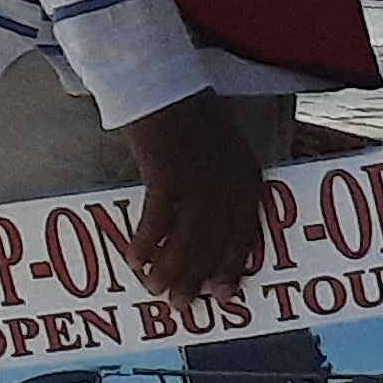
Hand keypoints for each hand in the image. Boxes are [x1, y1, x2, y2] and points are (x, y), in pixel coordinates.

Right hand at [121, 95, 279, 313]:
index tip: (220, 296)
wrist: (158, 78)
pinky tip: (134, 257)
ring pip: (187, 238)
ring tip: (154, 288)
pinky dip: (145, 242)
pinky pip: (157, 219)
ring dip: (169, 268)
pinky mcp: (167, 171)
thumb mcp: (221, 149)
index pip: (244, 237)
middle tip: (178, 304)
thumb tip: (205, 228)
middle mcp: (229, 183)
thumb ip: (222, 185)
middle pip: (213, 244)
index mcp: (247, 179)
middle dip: (194, 278)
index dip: (230, 269)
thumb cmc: (186, 113)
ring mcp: (199, 178)